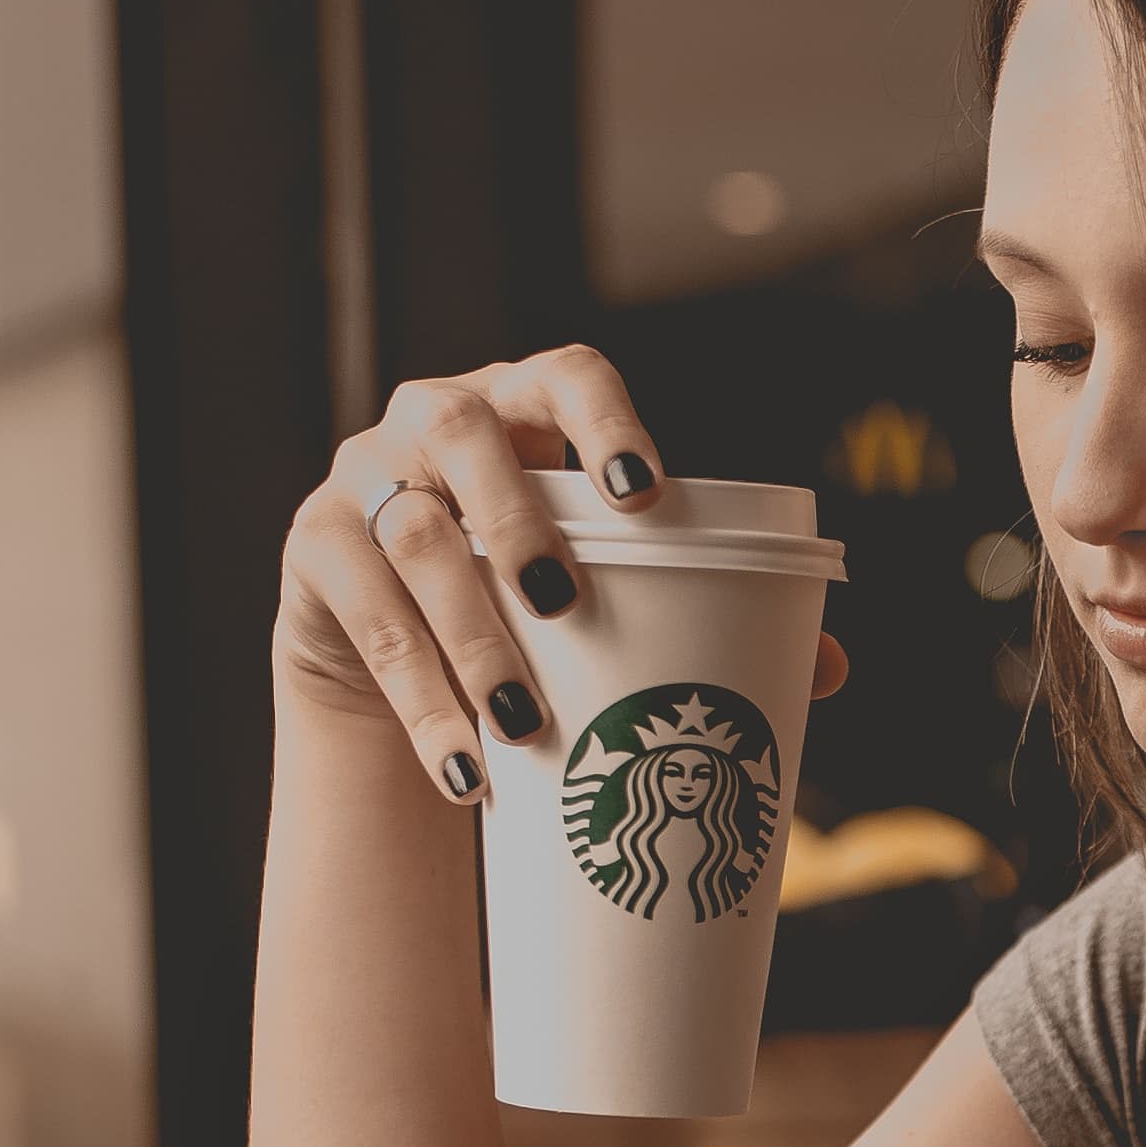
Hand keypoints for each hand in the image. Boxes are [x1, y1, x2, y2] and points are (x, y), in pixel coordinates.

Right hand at [275, 344, 845, 804]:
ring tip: (522, 725)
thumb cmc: (528, 610)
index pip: (565, 376)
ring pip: (414, 539)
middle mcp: (433, 421)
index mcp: (524, 410)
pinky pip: (365, 617)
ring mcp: (364, 478)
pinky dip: (420, 701)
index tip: (646, 494)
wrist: (393, 663)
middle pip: (463, 435)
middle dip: (517, 519)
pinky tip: (464, 769)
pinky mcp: (315, 550)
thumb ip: (703, 614)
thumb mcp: (601, 599)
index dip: (603, 421)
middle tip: (565, 604)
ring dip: (471, 636)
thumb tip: (831, 669)